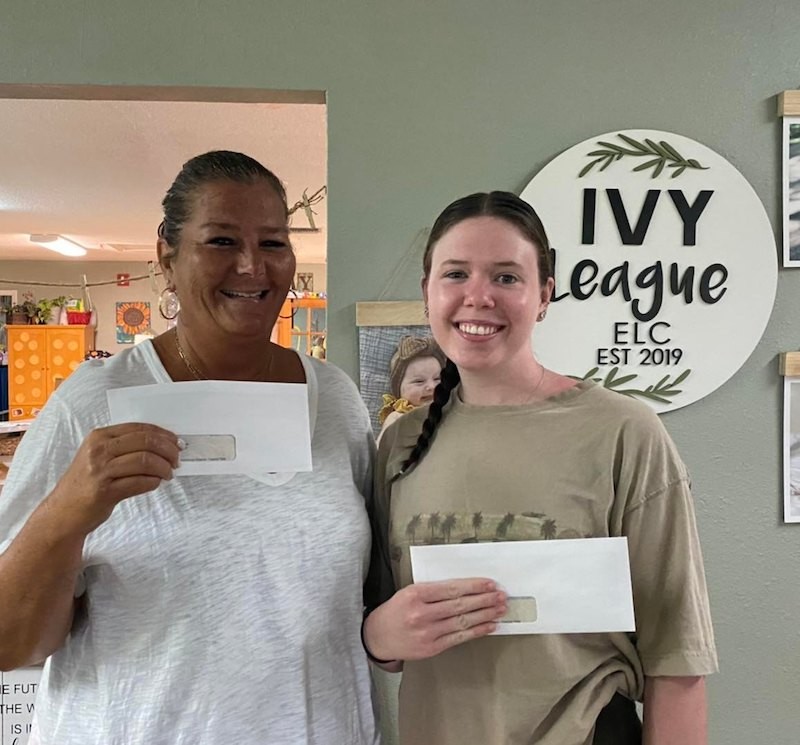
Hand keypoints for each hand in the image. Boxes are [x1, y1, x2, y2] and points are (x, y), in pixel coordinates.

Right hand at [48, 423, 180, 532]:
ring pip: (145, 461)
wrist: (63, 512)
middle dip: (168, 450)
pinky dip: (153, 482)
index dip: (163, 435)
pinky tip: (155, 483)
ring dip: (163, 468)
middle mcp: (98, 450)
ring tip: (168, 474)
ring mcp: (100, 470)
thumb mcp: (99, 456)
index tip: (176, 442)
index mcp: (99, 436)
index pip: (140, 428)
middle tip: (176, 460)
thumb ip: (125, 447)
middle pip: (146, 442)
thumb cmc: (86, 484)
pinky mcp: (104, 491)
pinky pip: (139, 482)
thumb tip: (162, 443)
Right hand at [364, 579, 506, 661]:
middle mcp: (422, 613)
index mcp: (416, 594)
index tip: (490, 583)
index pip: (451, 588)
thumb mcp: (410, 592)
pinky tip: (489, 626)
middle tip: (501, 596)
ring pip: (462, 621)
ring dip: (485, 615)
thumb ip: (434, 590)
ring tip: (500, 609)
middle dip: (484, 600)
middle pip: (460, 605)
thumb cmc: (397, 610)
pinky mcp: (432, 648)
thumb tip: (466, 588)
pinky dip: (477, 631)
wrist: (378, 636)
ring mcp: (427, 632)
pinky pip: (459, 638)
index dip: (474, 586)